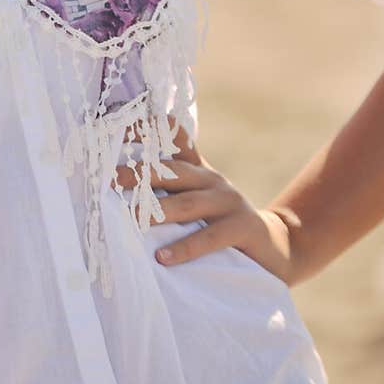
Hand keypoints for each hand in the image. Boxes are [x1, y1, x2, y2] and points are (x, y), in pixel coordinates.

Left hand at [114, 125, 295, 285]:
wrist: (274, 247)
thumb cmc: (218, 224)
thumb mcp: (193, 202)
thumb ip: (164, 194)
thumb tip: (113, 191)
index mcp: (197, 169)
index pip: (174, 137)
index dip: (149, 128)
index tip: (117, 125)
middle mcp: (211, 179)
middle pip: (173, 171)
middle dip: (140, 175)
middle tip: (109, 180)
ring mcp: (228, 201)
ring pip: (188, 204)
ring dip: (157, 212)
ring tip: (131, 220)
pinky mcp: (243, 227)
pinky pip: (210, 237)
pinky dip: (185, 248)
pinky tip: (163, 258)